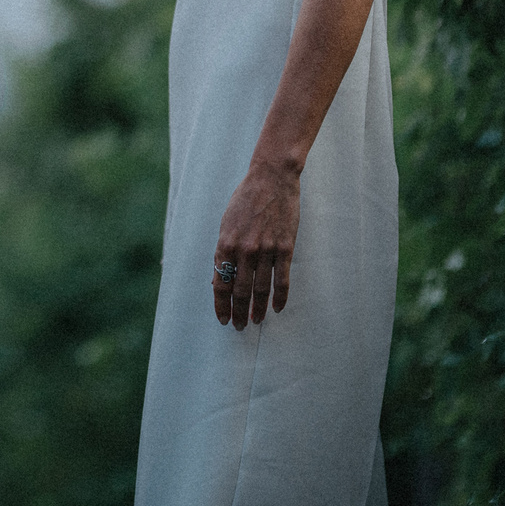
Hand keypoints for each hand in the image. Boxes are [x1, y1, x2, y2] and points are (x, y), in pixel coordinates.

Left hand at [213, 160, 298, 327]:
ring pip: (261, 289)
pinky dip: (280, 297)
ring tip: (255, 321)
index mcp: (225, 244)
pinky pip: (282, 279)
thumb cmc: (244, 200)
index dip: (221, 304)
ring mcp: (266, 250)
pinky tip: (277, 308)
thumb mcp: (225, 224)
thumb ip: (223, 251)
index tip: (222, 318)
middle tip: (239, 326)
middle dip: (238, 312)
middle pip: (240, 291)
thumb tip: (219, 278)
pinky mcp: (285, 248)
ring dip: (257, 309)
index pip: (221, 283)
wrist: (271, 179)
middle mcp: (244, 250)